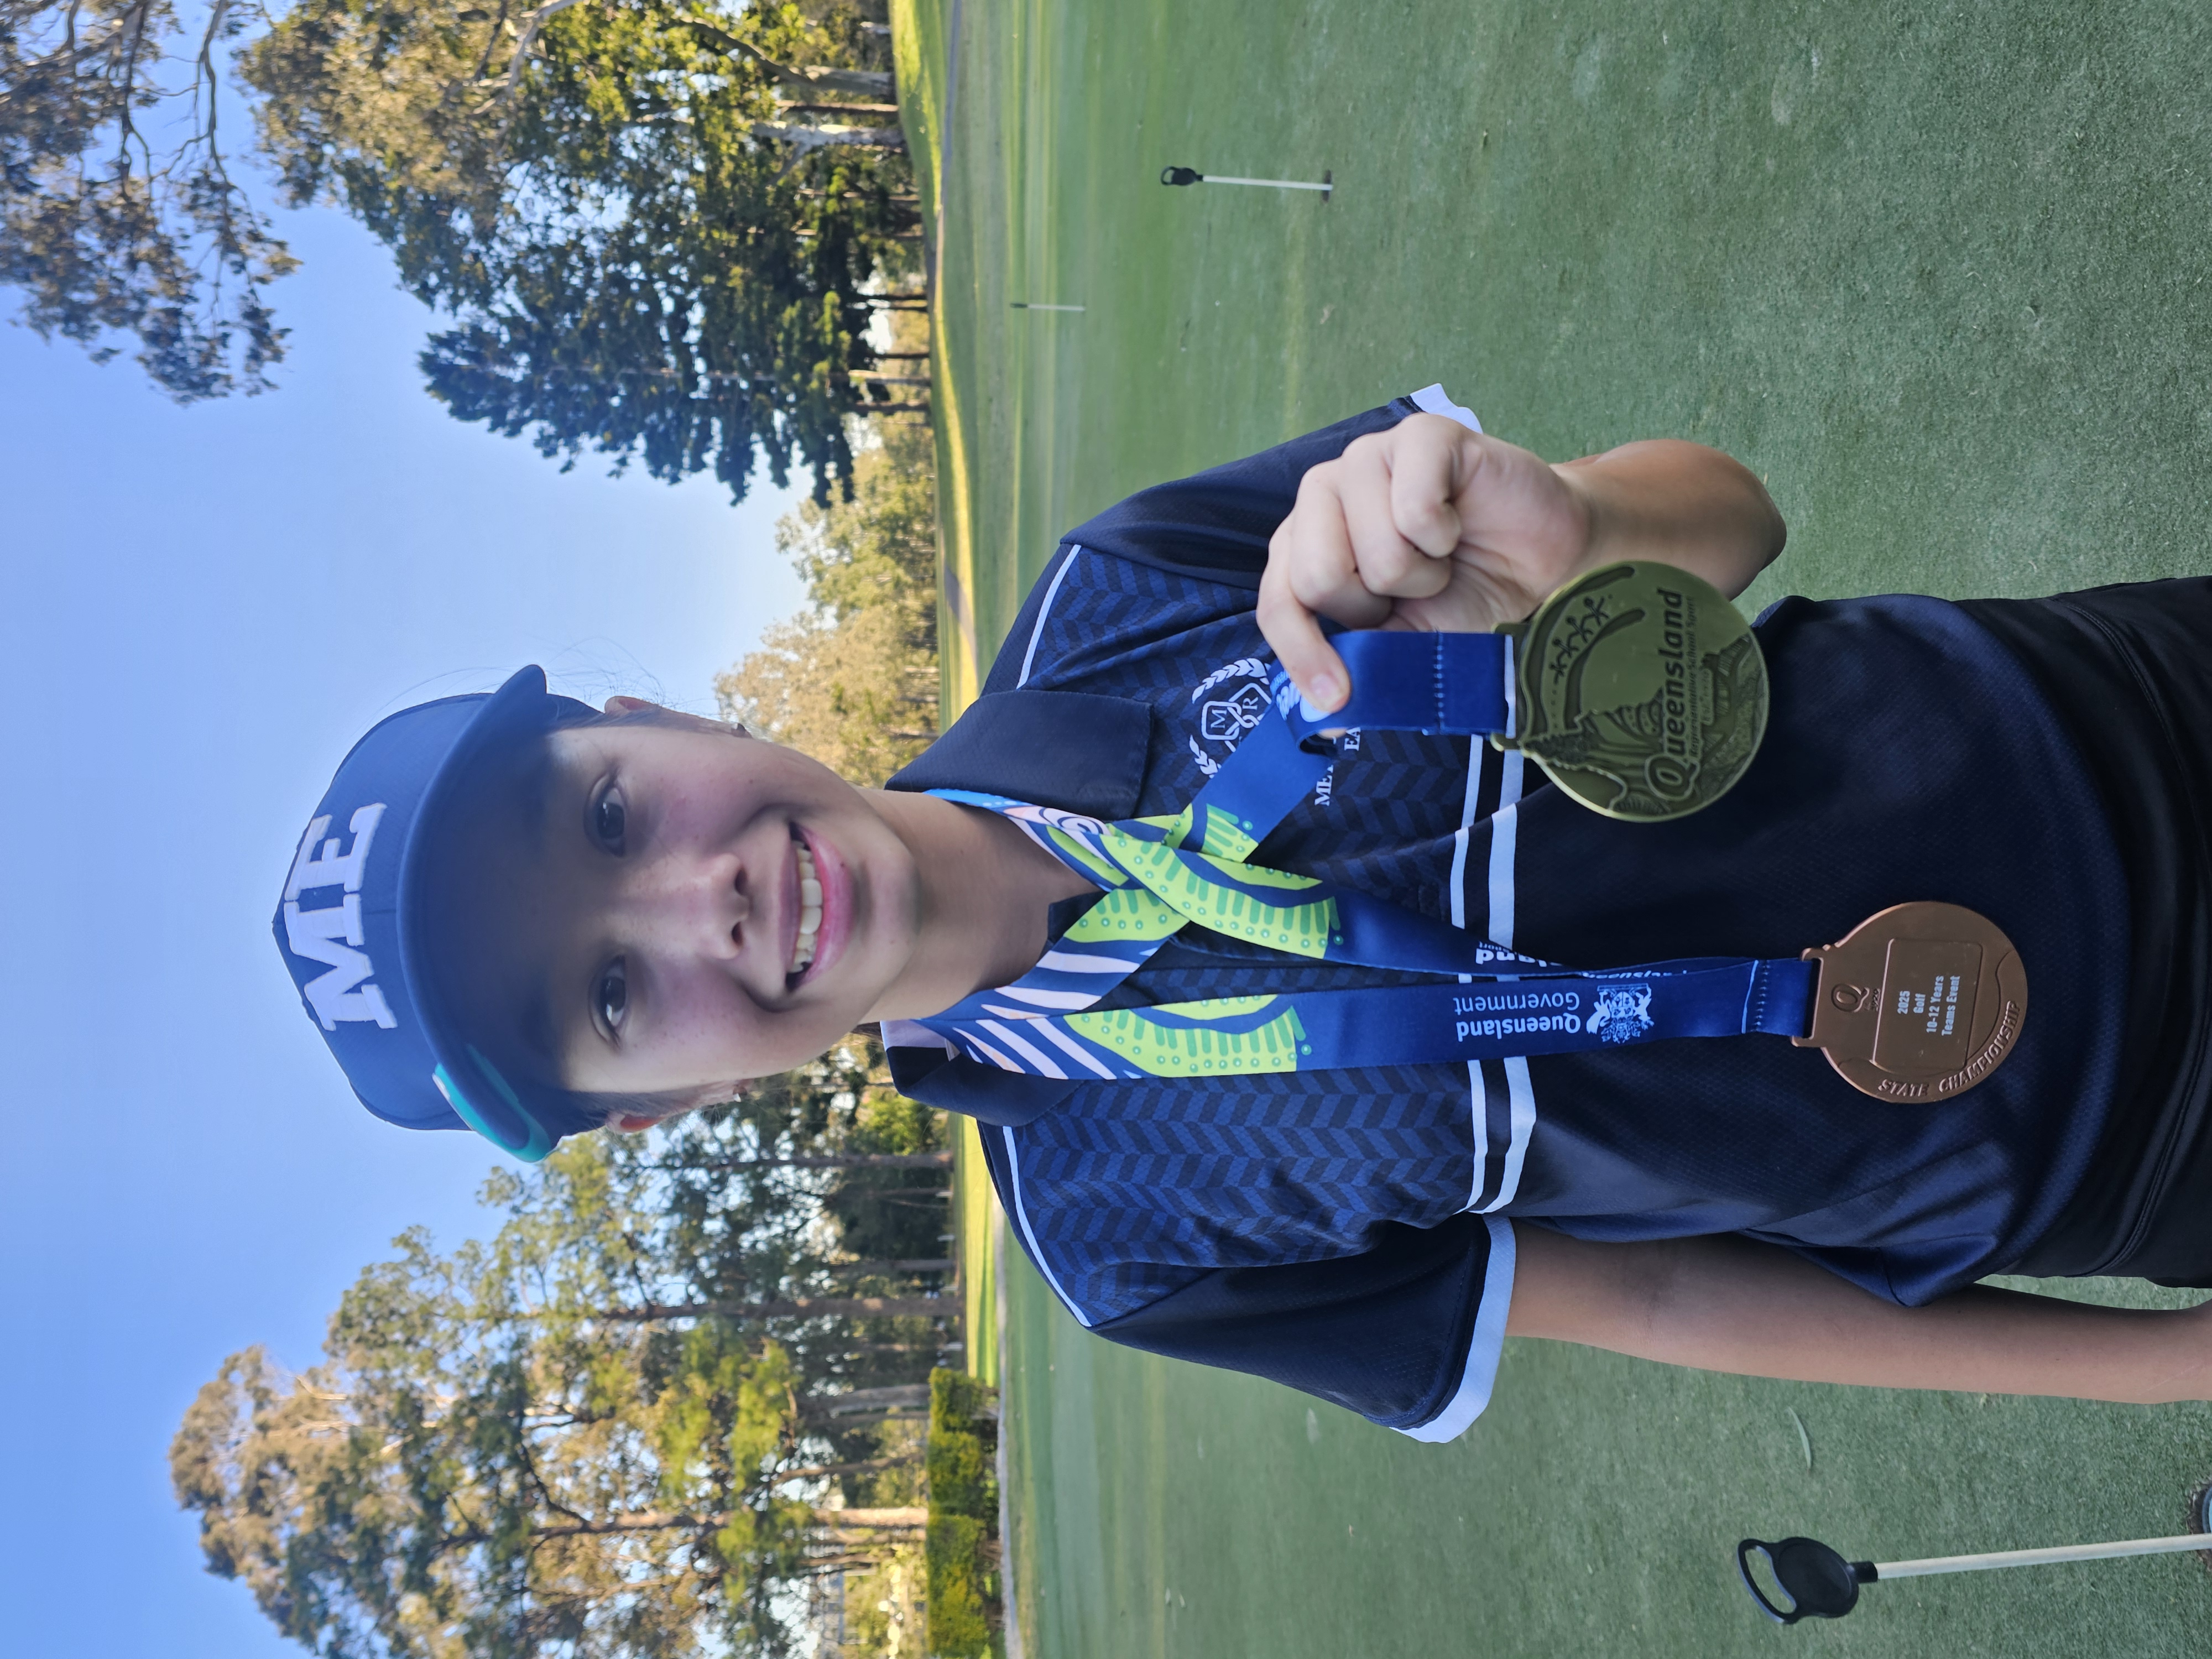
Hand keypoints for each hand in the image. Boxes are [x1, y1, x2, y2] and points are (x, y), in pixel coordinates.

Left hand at [1256, 415, 1592, 713]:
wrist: (1545, 562)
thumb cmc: (1467, 596)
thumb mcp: (1407, 646)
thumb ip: (1362, 669)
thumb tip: (1324, 720)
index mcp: (1304, 544)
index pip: (1278, 600)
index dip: (1304, 653)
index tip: (1337, 696)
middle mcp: (1323, 494)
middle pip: (1317, 577)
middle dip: (1378, 606)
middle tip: (1415, 591)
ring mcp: (1367, 457)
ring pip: (1373, 551)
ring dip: (1421, 574)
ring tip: (1441, 557)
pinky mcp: (1419, 435)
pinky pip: (1414, 509)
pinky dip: (1445, 537)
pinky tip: (1457, 524)